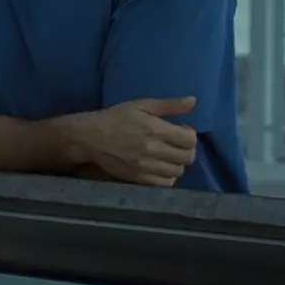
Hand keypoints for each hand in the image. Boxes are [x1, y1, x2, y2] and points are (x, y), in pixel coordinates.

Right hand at [58, 97, 199, 187]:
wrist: (91, 138)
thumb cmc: (116, 118)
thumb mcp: (142, 105)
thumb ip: (170, 105)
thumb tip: (193, 101)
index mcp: (156, 129)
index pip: (190, 140)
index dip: (190, 135)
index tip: (182, 131)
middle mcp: (154, 150)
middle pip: (187, 157)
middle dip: (187, 149)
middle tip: (178, 144)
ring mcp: (147, 166)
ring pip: (178, 171)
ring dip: (178, 163)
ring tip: (169, 156)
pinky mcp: (139, 178)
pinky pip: (165, 183)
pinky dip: (169, 176)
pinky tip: (162, 167)